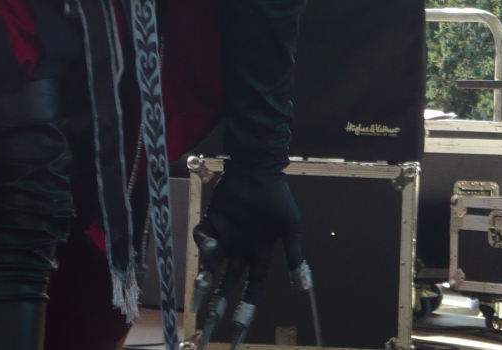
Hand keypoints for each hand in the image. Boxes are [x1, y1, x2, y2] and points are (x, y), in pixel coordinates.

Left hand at [192, 168, 302, 345]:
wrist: (258, 169)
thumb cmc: (276, 197)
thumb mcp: (290, 227)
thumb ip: (293, 256)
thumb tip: (303, 287)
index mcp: (260, 254)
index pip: (252, 289)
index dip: (245, 310)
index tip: (236, 333)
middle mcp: (241, 250)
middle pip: (228, 285)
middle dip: (218, 307)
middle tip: (207, 329)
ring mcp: (226, 237)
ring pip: (212, 267)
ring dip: (204, 282)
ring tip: (197, 298)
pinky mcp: (212, 222)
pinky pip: (202, 237)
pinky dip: (201, 242)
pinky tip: (205, 238)